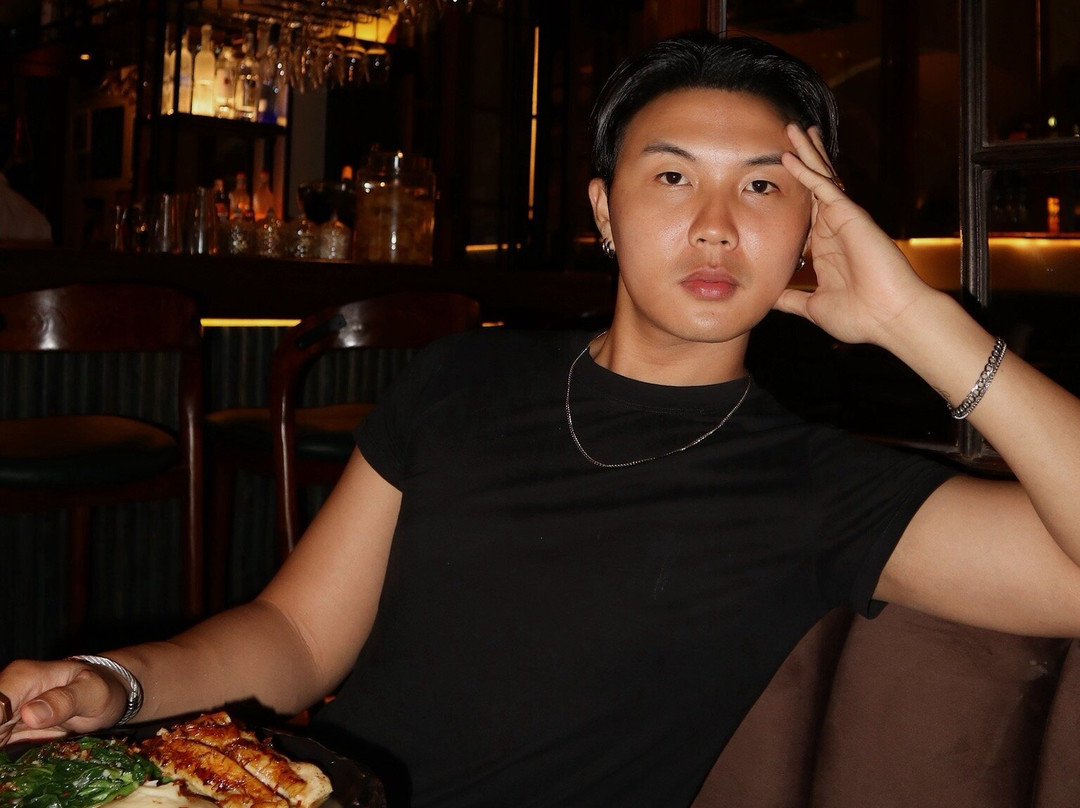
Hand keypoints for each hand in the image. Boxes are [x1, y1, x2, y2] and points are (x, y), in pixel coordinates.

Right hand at [0, 658, 126, 745]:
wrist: (103, 695)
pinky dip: (6, 756)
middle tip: (20, 745)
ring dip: (4, 747)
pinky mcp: (6, 733)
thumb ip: (64, 701)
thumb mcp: (92, 692)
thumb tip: (30, 714)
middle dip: (0, 738)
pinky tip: (18, 763)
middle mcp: (7, 694)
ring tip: (28, 749)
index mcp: (22, 678)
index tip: (6, 737)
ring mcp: (4, 715)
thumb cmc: (100, 688)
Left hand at [774, 124, 933, 346]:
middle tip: (786, 135)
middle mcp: (833, 229)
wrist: (890, 318)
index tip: (774, 178)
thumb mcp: (813, 307)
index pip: (804, 213)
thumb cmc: (860, 316)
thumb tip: (768, 301)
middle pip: (813, 186)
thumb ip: (791, 300)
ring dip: (805, 153)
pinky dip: (806, 171)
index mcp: (825, 248)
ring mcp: (842, 220)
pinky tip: (790, 155)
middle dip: (801, 160)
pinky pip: (824, 188)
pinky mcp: (850, 216)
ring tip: (791, 128)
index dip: (792, 194)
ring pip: (820, 178)